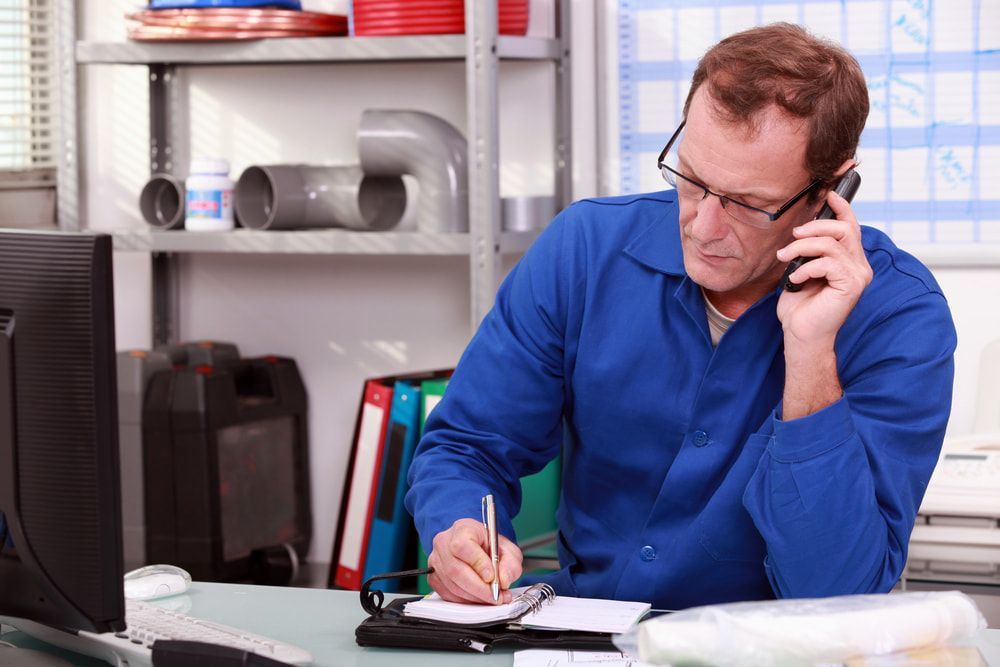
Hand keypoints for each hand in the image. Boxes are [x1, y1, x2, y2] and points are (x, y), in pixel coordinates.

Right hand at [427, 517, 522, 604]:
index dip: (477, 563)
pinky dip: (466, 601)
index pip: (462, 545)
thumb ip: (510, 564)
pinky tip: (479, 598)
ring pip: (452, 585)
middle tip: (496, 596)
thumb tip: (503, 580)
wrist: (478, 547)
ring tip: (493, 598)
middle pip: (455, 569)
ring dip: (475, 597)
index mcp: (462, 528)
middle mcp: (444, 543)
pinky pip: (448, 595)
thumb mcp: (508, 550)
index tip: (492, 577)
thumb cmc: (490, 546)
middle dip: (479, 588)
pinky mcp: (433, 578)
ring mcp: (436, 561)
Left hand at [776, 190, 872, 348]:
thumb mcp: (802, 270)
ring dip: (802, 248)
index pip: (851, 226)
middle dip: (815, 227)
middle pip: (844, 229)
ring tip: (785, 258)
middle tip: (794, 237)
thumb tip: (803, 228)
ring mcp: (858, 276)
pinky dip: (806, 267)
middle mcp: (859, 266)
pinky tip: (796, 279)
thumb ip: (810, 250)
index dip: (841, 207)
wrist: (801, 334)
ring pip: (831, 244)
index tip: (827, 193)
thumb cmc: (800, 305)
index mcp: (850, 260)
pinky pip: (827, 263)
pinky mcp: (851, 286)